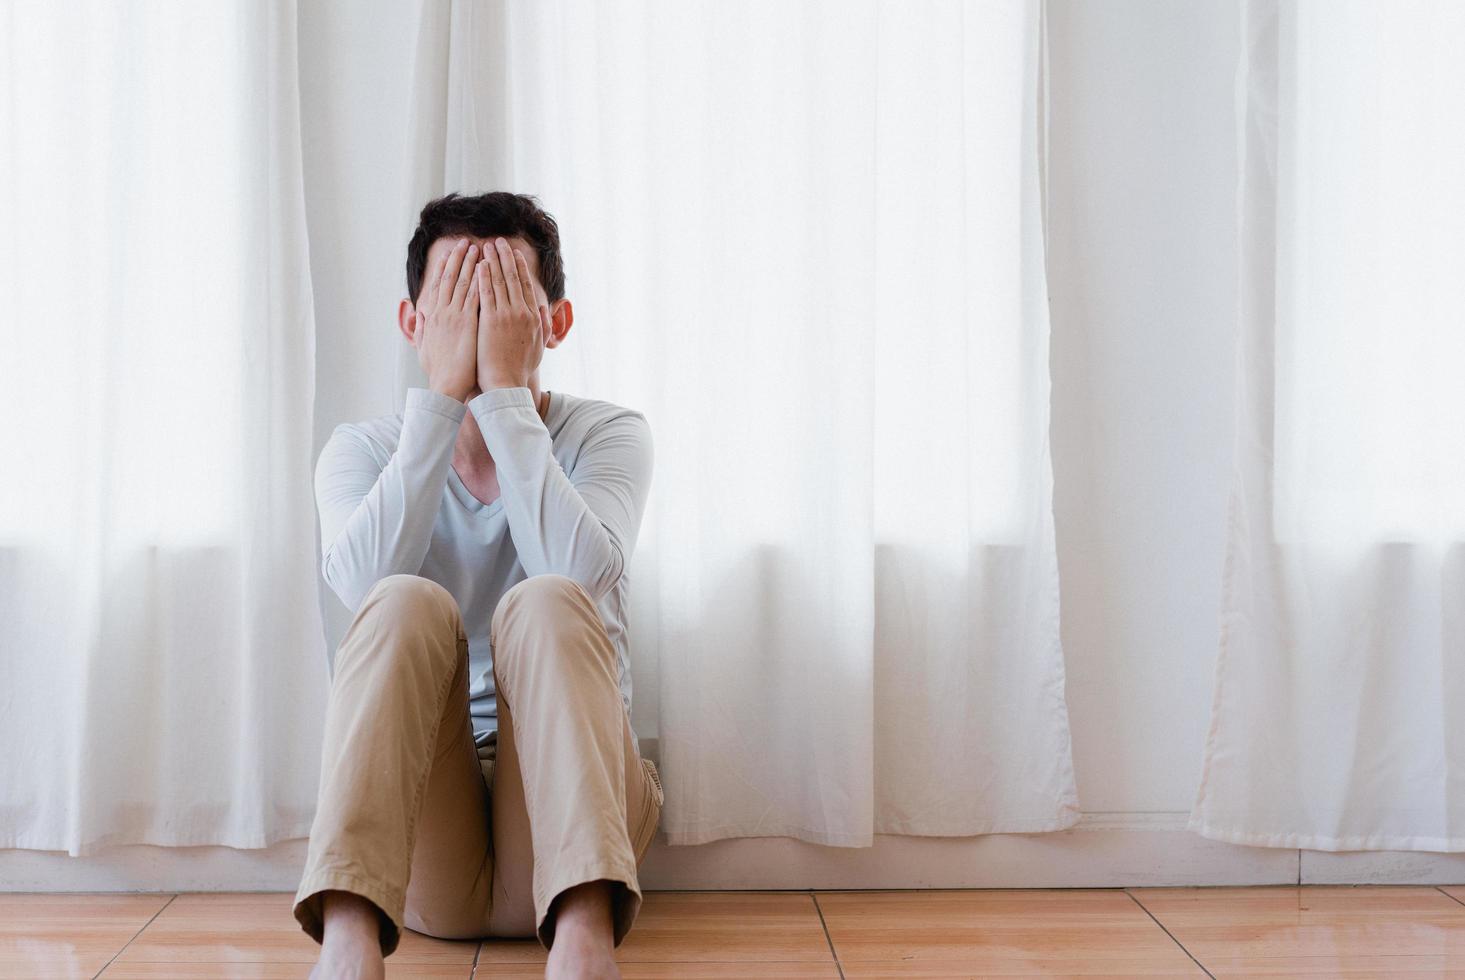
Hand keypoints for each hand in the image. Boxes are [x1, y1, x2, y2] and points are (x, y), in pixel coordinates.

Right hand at [414, 237, 481, 401]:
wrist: (446, 388)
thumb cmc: (438, 373)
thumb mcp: (424, 347)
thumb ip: (421, 329)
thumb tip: (418, 317)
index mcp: (432, 317)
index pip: (439, 286)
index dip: (445, 268)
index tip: (451, 254)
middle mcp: (441, 313)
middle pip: (450, 278)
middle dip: (458, 259)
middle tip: (465, 242)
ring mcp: (454, 317)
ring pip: (463, 283)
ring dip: (471, 264)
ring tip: (478, 248)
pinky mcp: (467, 324)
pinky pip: (475, 297)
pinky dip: (480, 281)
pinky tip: (487, 270)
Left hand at [476, 237, 549, 390]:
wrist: (506, 386)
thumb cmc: (519, 371)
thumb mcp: (538, 349)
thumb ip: (543, 328)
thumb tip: (545, 311)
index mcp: (533, 319)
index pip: (526, 286)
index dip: (519, 268)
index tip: (513, 254)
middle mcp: (522, 313)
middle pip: (513, 278)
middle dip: (505, 257)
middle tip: (498, 241)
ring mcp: (507, 316)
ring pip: (499, 282)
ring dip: (492, 261)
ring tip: (485, 246)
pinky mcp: (491, 321)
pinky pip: (486, 293)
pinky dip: (483, 277)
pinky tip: (478, 264)